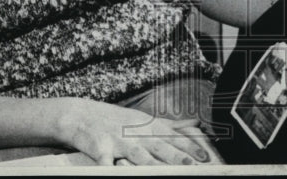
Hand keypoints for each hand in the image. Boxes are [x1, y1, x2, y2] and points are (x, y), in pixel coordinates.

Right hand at [58, 98, 212, 165]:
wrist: (81, 114)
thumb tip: (195, 125)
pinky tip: (111, 174)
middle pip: (160, 147)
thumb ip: (169, 125)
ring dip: (151, 164)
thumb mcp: (144, 120)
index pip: (173, 137)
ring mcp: (118, 141)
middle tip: (191, 165)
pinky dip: (108, 170)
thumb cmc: (116, 120)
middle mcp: (136, 133)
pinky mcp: (100, 148)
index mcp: (148, 127)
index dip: (190, 147)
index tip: (205, 156)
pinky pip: (105, 162)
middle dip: (176, 156)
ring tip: (162, 173)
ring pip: (138, 155)